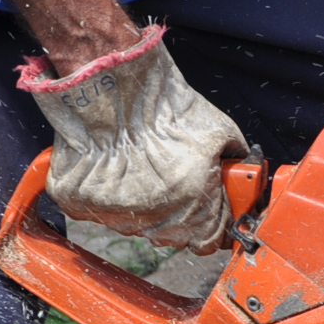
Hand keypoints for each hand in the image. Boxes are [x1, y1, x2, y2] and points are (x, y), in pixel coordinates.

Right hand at [18, 25, 248, 252]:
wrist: (110, 81)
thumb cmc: (163, 104)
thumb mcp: (219, 132)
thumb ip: (236, 165)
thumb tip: (243, 180)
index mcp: (193, 206)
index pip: (208, 242)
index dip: (210, 225)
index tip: (207, 210)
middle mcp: (154, 217)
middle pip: (173, 237)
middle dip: (178, 215)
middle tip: (172, 181)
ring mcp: (114, 213)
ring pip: (136, 226)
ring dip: (143, 205)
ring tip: (141, 166)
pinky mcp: (80, 202)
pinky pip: (98, 210)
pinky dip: (105, 195)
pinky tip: (113, 167)